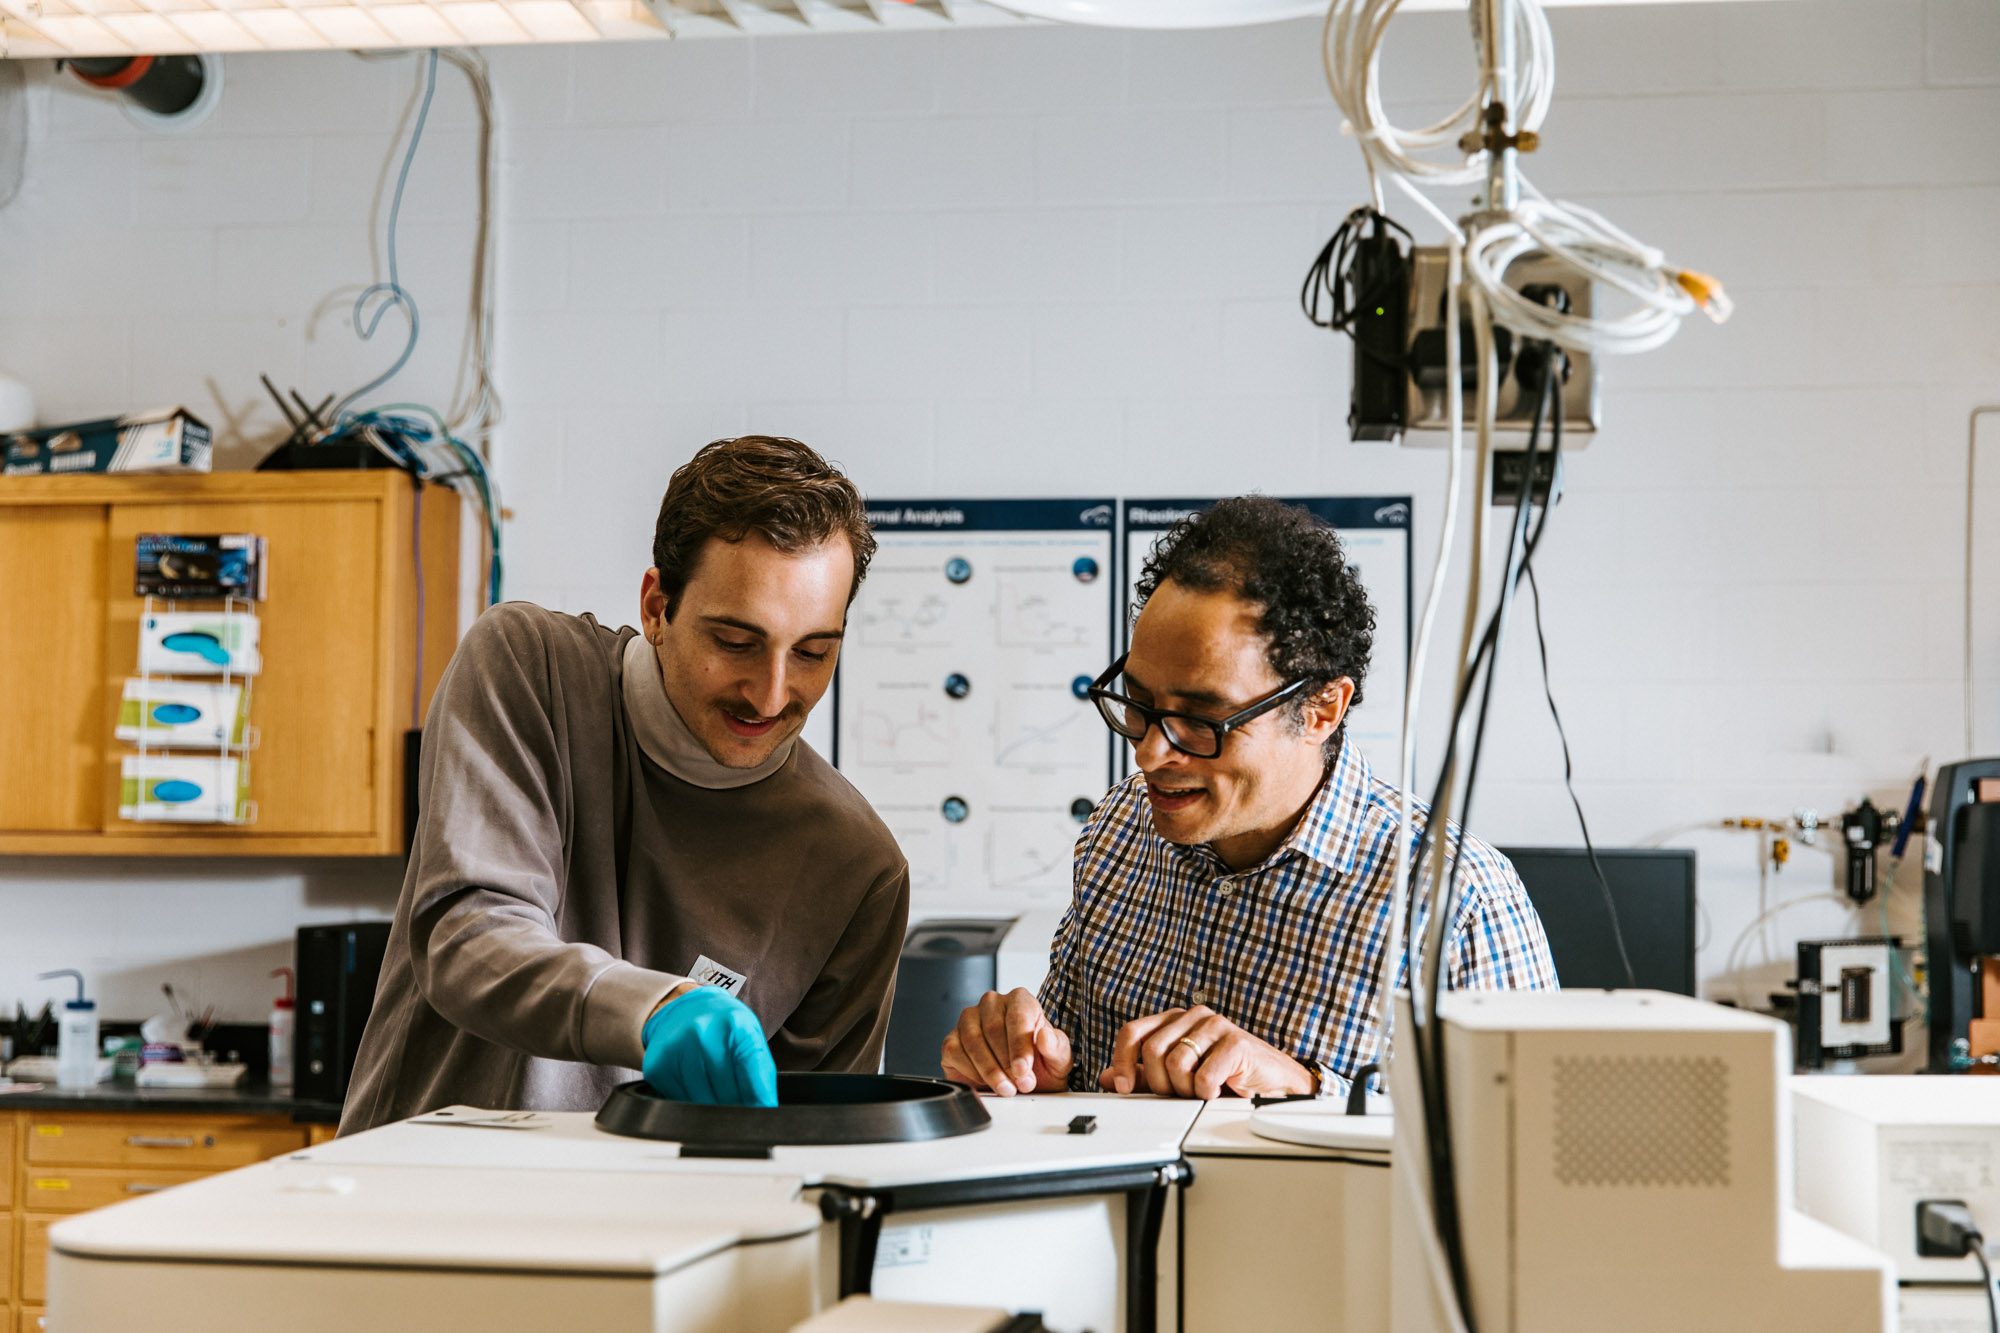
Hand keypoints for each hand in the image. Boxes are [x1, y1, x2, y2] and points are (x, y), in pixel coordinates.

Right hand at [641, 983, 777, 1106]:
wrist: (685, 1009)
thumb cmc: (723, 1026)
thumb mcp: (750, 1038)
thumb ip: (761, 1074)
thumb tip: (764, 1108)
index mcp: (735, 1026)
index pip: (753, 1080)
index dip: (759, 1102)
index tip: (760, 1112)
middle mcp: (704, 1033)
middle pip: (727, 1095)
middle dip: (737, 1107)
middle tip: (739, 1105)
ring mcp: (678, 1049)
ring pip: (702, 1103)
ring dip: (713, 1108)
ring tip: (716, 1093)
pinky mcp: (658, 1067)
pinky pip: (679, 1101)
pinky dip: (691, 1102)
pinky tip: (695, 1086)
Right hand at [940, 988, 1072, 1095]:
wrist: (1023, 1080)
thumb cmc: (1042, 1064)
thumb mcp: (1058, 1058)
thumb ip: (1055, 1046)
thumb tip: (1044, 1036)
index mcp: (1019, 1000)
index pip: (1017, 1016)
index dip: (1020, 1046)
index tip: (1023, 1070)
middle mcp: (991, 1004)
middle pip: (993, 1029)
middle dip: (1007, 1063)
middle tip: (1020, 1085)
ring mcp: (968, 1020)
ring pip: (973, 1041)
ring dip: (990, 1070)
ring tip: (1006, 1088)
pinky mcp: (952, 1040)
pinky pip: (956, 1053)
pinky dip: (971, 1072)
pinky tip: (986, 1082)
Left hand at [1097, 1005, 1312, 1099]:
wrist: (1272, 1085)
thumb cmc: (1226, 1078)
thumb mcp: (1176, 1079)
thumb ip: (1142, 1076)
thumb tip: (1107, 1078)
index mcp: (1174, 1021)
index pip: (1133, 1032)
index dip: (1122, 1061)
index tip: (1124, 1086)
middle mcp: (1193, 1016)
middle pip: (1151, 1052)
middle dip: (1161, 1083)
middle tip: (1181, 1093)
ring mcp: (1216, 1025)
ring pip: (1175, 1064)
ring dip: (1186, 1090)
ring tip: (1202, 1091)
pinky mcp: (1236, 1042)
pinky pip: (1203, 1076)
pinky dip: (1207, 1092)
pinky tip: (1220, 1090)